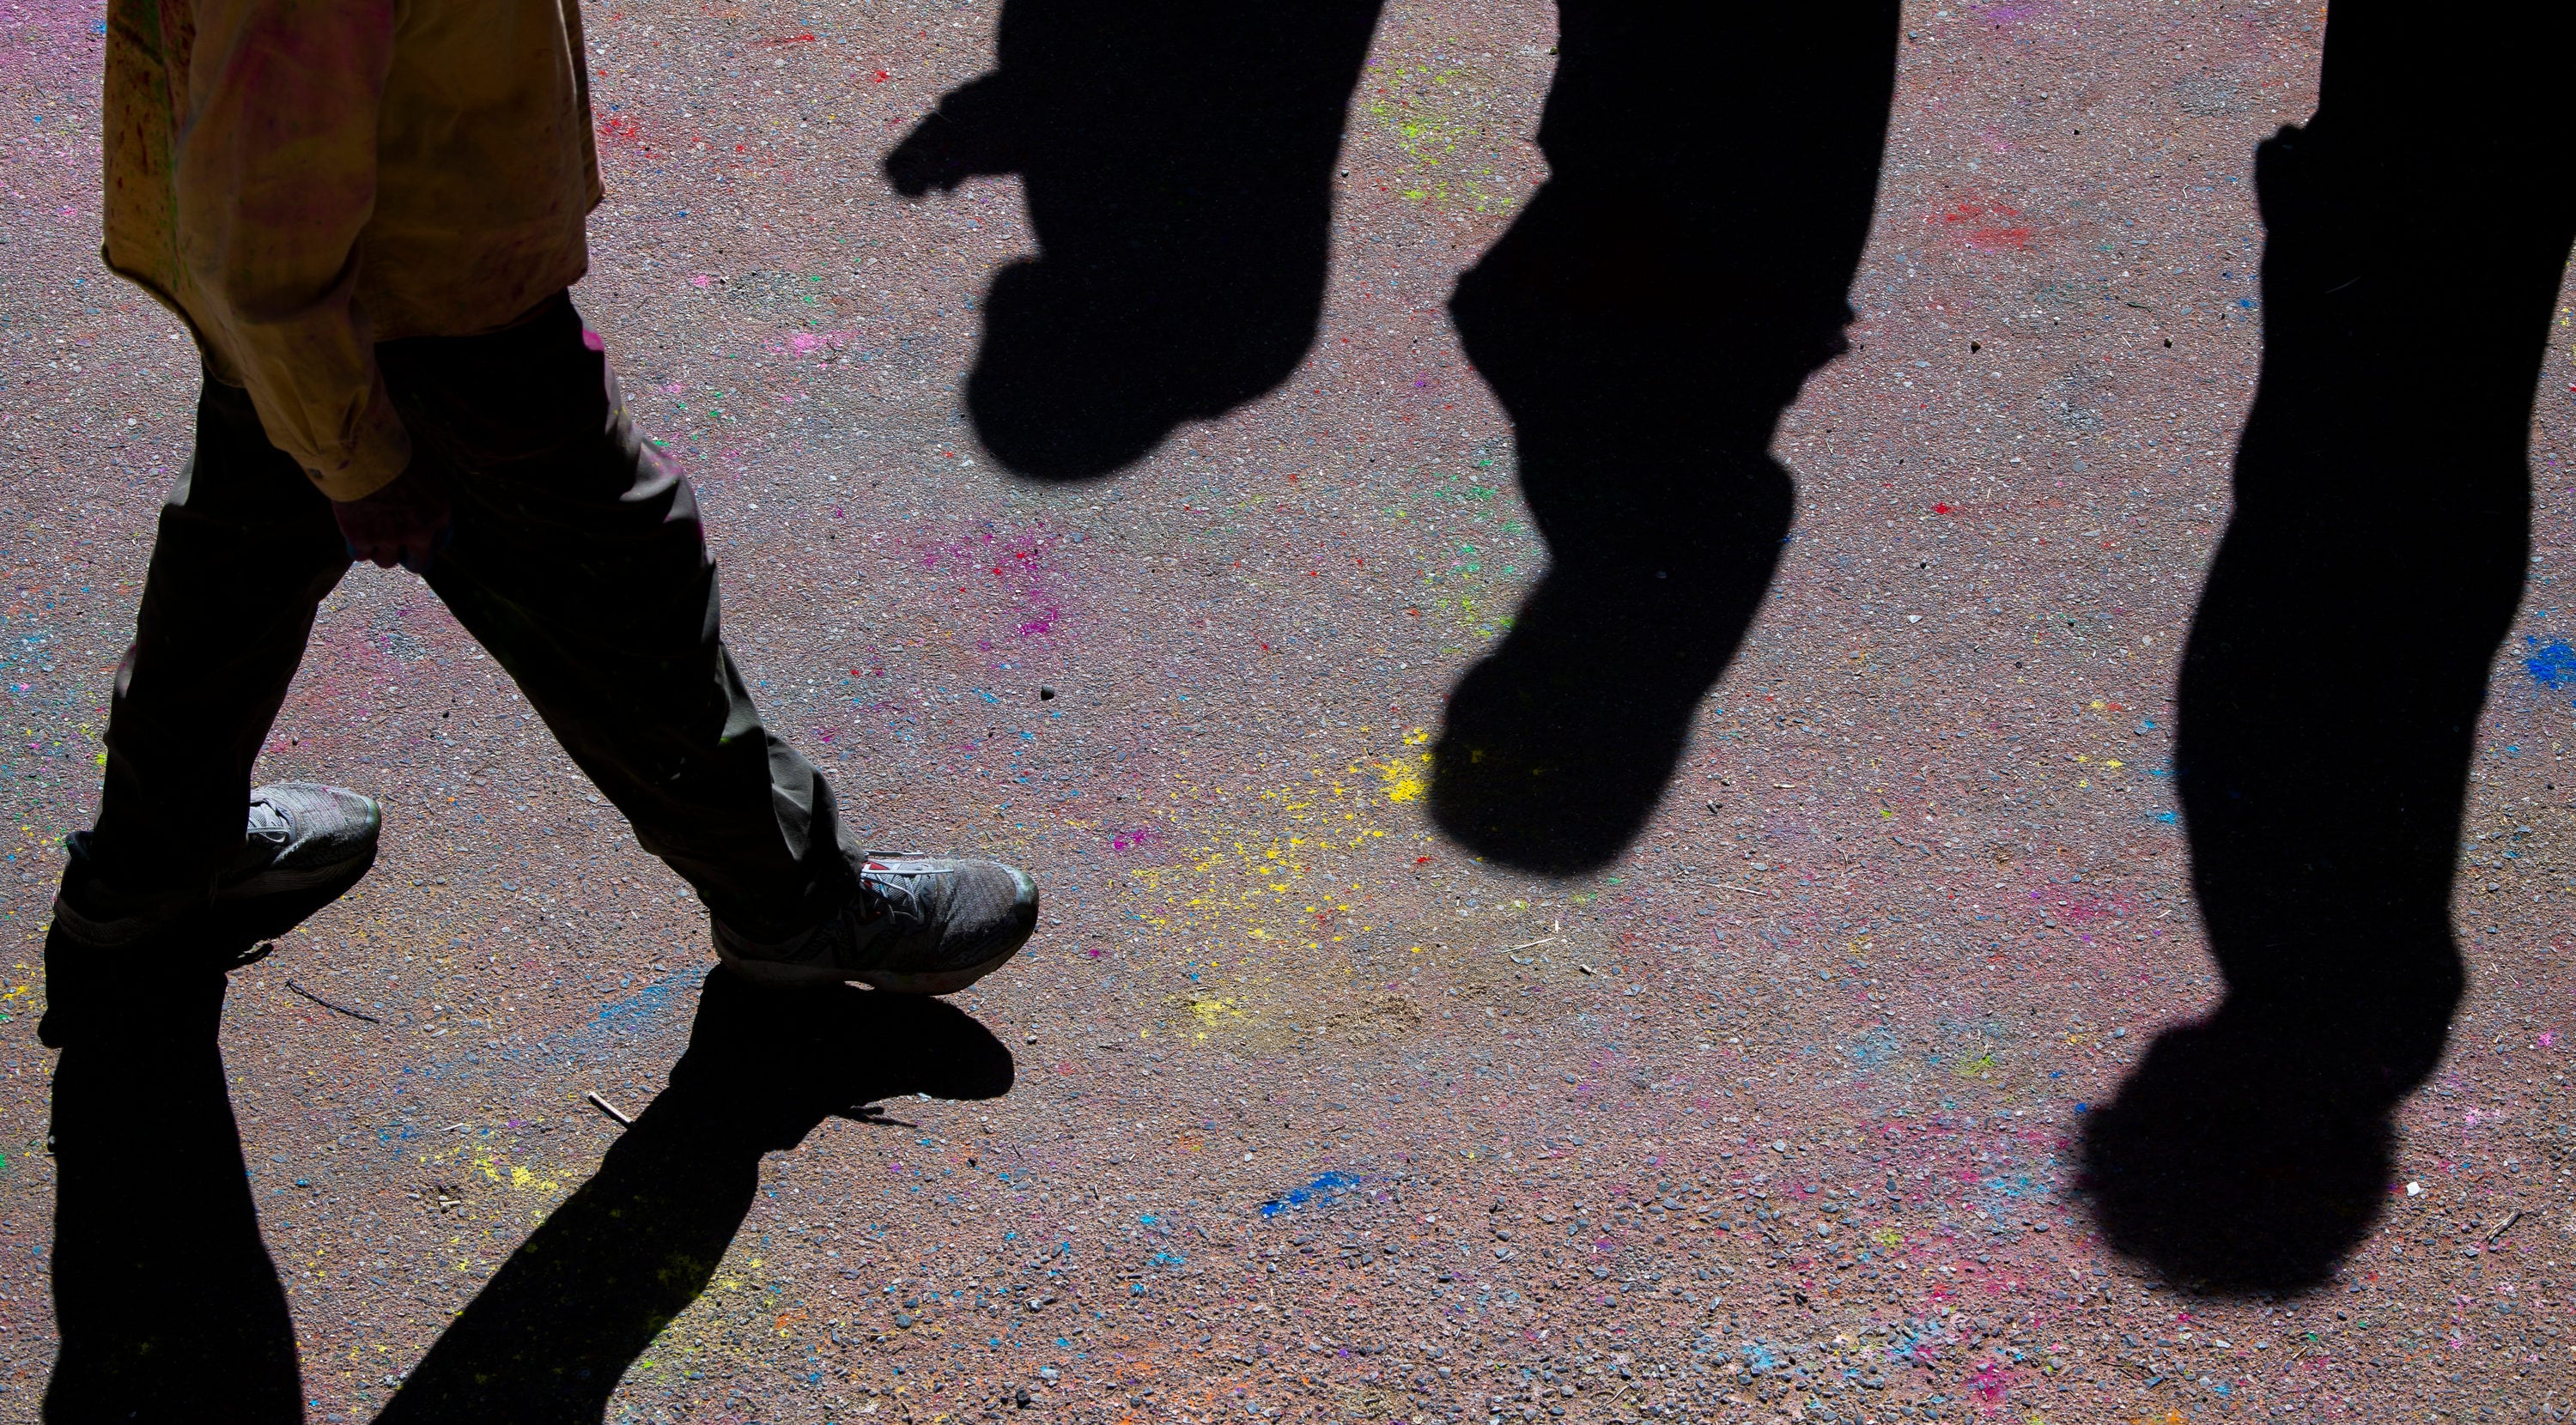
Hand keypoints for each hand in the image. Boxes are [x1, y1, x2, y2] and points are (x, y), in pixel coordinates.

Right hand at [332, 462, 451, 571]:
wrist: (360, 452)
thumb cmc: (393, 452)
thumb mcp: (424, 471)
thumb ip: (427, 495)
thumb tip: (421, 502)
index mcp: (439, 514)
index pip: (438, 543)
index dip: (424, 541)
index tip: (413, 537)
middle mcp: (419, 532)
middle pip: (417, 563)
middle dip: (406, 556)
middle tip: (394, 546)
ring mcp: (390, 538)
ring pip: (386, 561)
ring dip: (379, 550)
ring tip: (370, 533)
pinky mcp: (362, 539)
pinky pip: (360, 554)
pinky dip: (356, 546)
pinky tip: (353, 533)